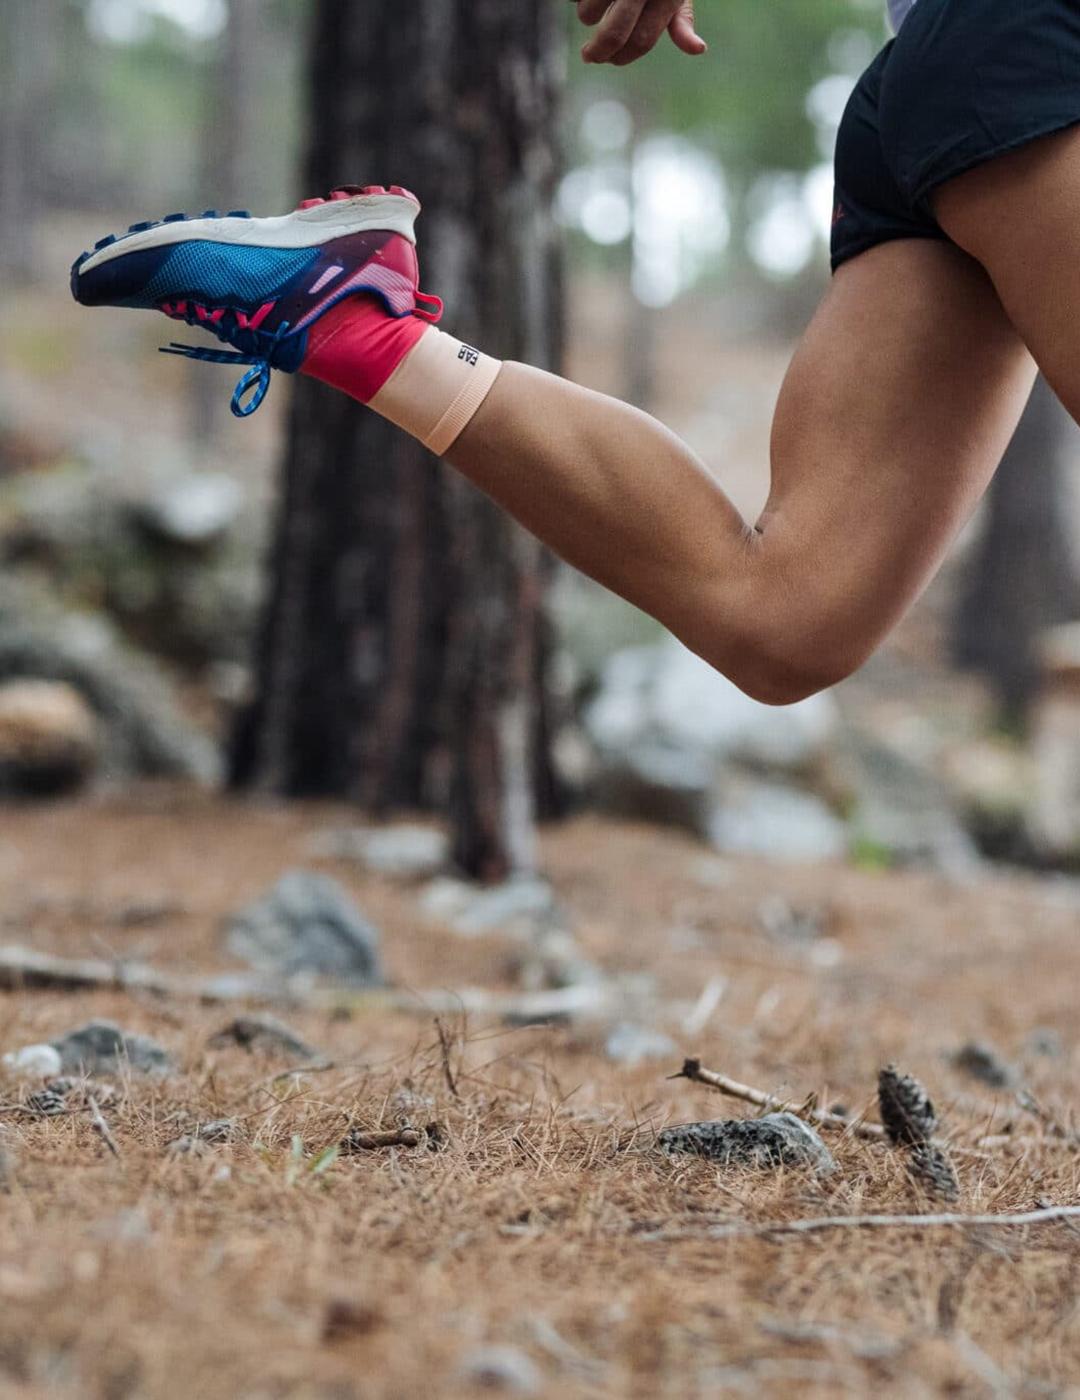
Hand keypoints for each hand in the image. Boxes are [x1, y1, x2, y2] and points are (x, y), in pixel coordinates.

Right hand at [570, 0, 706, 66]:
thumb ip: (681, 18)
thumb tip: (698, 49)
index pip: (643, 41)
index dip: (623, 56)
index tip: (610, 59)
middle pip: (614, 33)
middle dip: (598, 51)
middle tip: (589, 56)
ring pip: (588, 12)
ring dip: (586, 15)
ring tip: (590, 6)